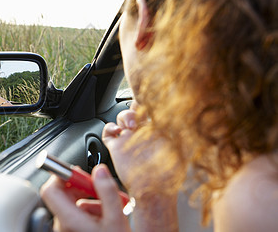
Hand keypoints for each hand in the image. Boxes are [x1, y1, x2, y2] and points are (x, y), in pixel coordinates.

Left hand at [40, 164, 130, 231]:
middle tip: (98, 187)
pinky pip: (76, 213)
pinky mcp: (72, 231)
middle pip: (62, 194)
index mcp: (69, 220)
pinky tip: (104, 216)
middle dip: (81, 187)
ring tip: (108, 206)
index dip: (61, 176)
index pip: (50, 190)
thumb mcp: (116, 217)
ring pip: (72, 203)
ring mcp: (66, 229)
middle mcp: (63, 225)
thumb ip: (107, 191)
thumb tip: (99, 171)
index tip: (77, 172)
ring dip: (89, 199)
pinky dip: (90, 210)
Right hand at [102, 101, 178, 231]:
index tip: (148, 99)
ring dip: (124, 117)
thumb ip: (181, 133)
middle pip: (134, 110)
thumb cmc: (169, 176)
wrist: (153, 193)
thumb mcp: (180, 150)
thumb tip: (185, 116)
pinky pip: (108, 132)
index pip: (151, 110)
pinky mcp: (117, 148)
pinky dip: (109, 128)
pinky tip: (117, 132)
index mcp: (157, 131)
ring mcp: (129, 139)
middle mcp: (142, 133)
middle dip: (134, 108)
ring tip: (130, 127)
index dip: (148, 102)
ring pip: (121, 118)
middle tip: (139, 115)